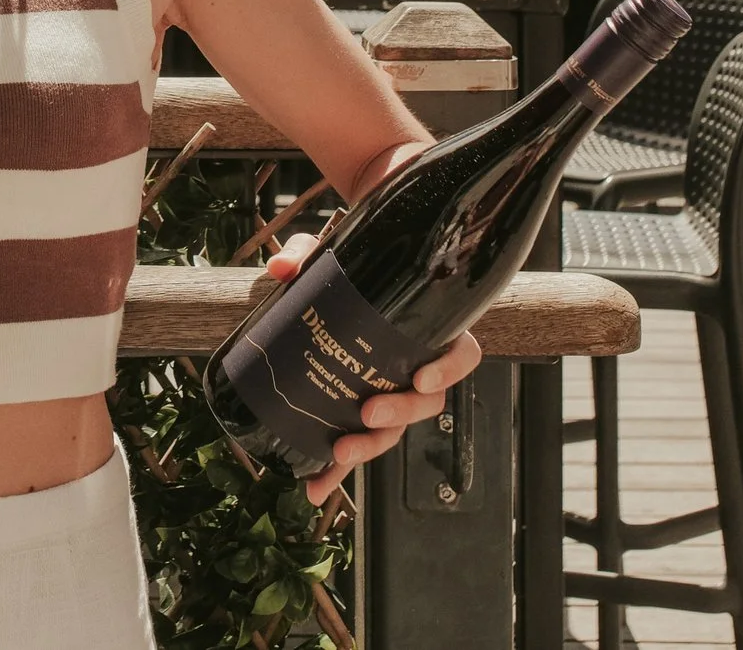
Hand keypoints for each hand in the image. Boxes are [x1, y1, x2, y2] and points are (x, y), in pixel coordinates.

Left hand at [265, 232, 484, 506]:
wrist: (327, 294)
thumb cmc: (345, 274)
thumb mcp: (329, 258)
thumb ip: (308, 255)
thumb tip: (281, 269)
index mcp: (425, 330)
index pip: (461, 353)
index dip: (448, 370)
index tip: (421, 379)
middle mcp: (414, 369)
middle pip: (428, 402)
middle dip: (401, 414)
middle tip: (368, 412)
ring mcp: (388, 395)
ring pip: (396, 429)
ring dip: (371, 447)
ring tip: (340, 451)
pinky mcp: (357, 415)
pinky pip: (355, 447)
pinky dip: (335, 471)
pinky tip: (315, 487)